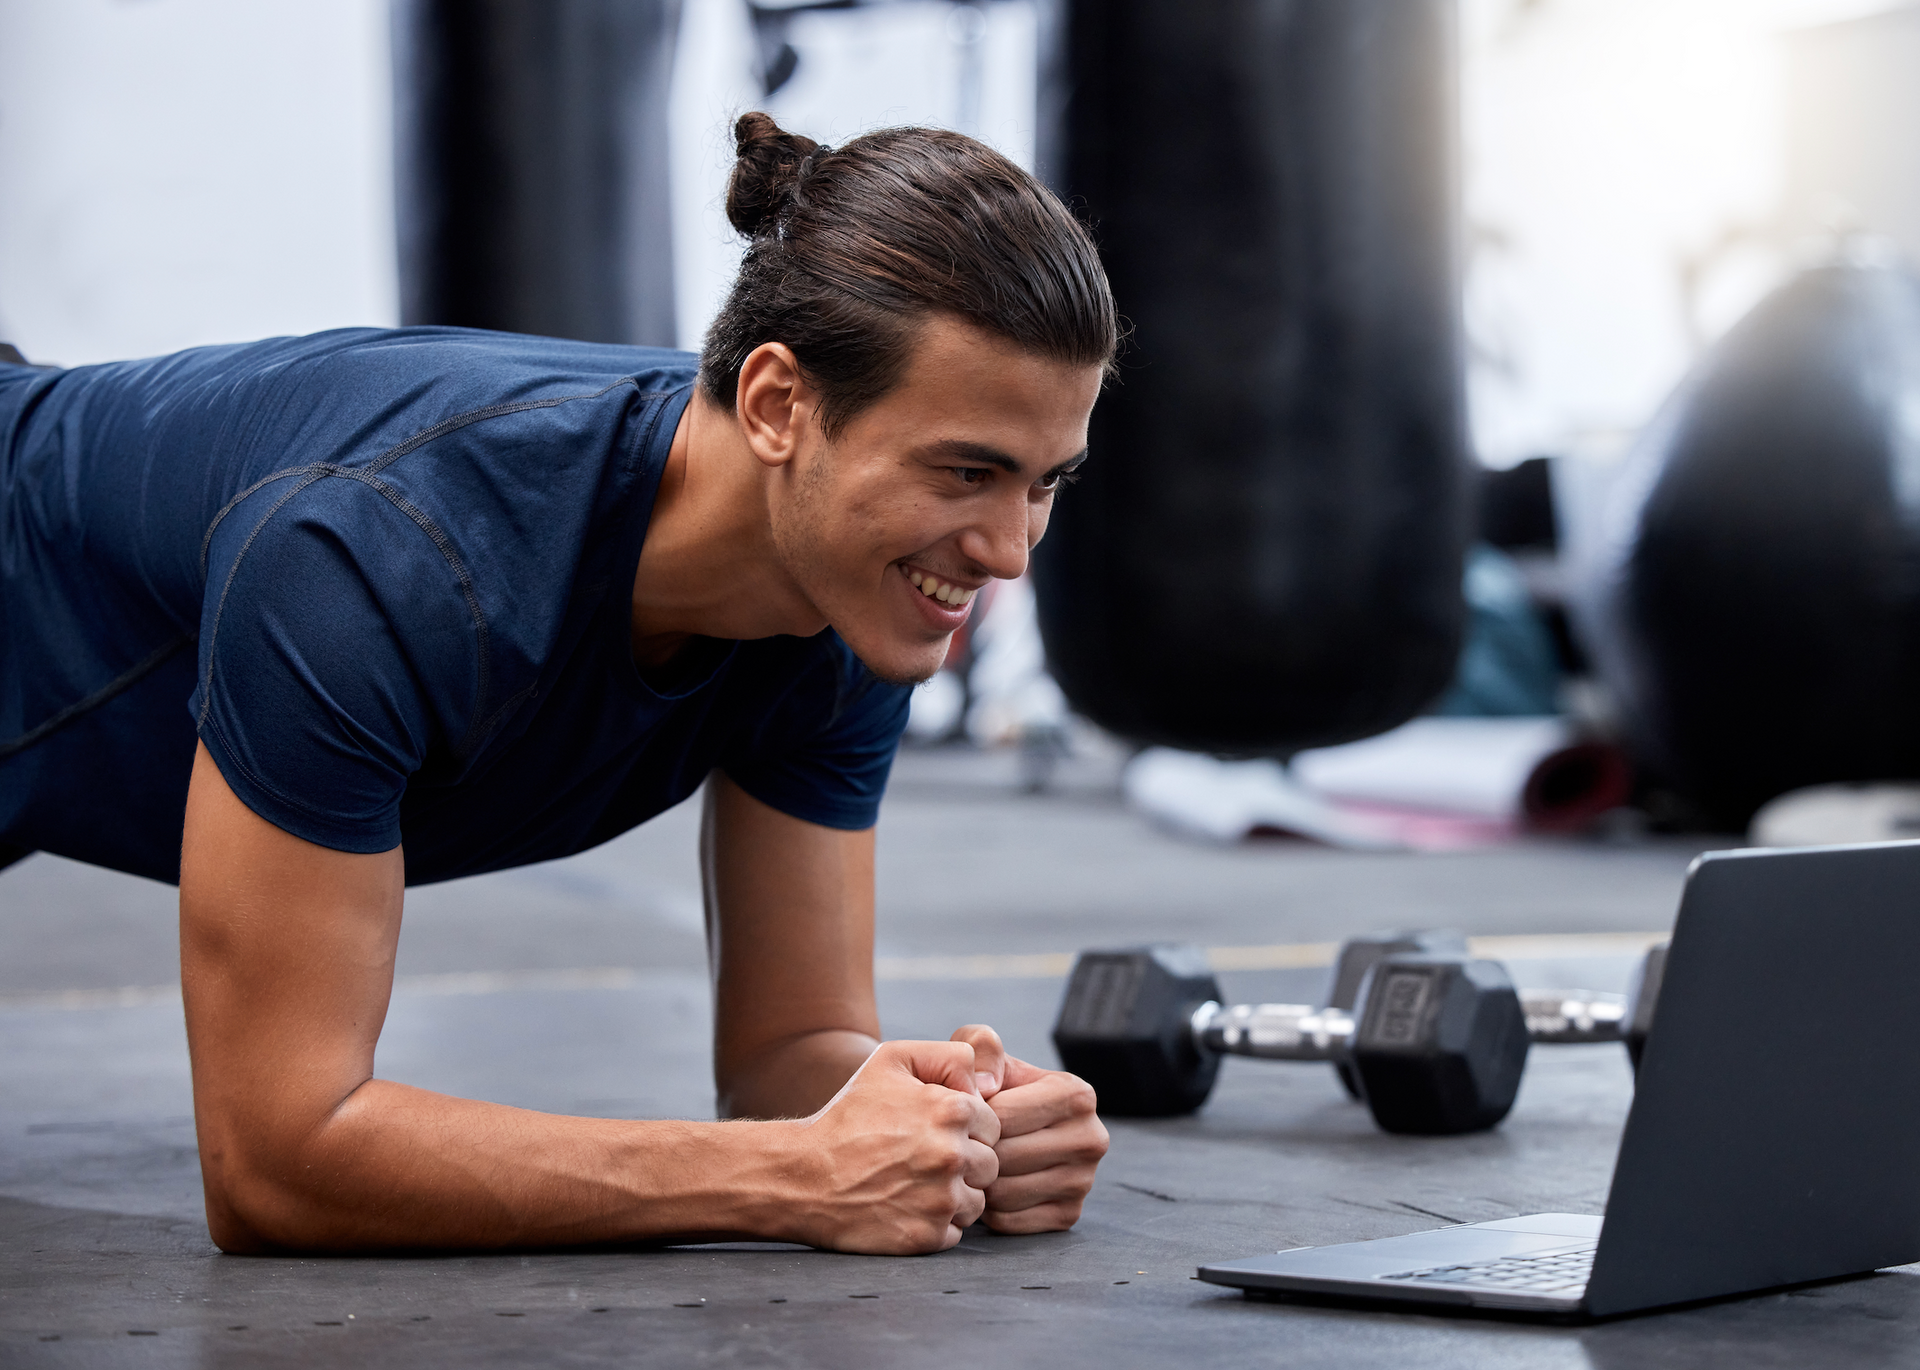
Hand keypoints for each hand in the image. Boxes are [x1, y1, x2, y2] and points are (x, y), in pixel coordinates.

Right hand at [785, 1039, 1000, 1253]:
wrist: (803, 1176)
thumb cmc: (849, 1115)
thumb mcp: (891, 1060)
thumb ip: (949, 1056)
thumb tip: (985, 1081)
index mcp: (952, 1110)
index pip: (993, 1125)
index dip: (967, 1129)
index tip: (933, 1131)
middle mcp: (952, 1155)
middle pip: (990, 1164)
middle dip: (965, 1163)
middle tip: (922, 1160)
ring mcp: (940, 1200)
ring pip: (977, 1202)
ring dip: (954, 1196)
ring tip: (914, 1184)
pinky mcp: (926, 1237)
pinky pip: (955, 1234)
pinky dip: (935, 1225)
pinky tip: (905, 1207)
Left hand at [950, 1025, 1108, 1233]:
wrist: (1010, 1129)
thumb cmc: (992, 1086)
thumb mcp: (983, 1051)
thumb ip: (980, 1046)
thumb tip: (985, 1086)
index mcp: (1077, 1094)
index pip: (1003, 1117)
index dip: (970, 1118)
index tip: (961, 1114)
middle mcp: (1091, 1139)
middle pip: (1004, 1157)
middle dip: (973, 1152)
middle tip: (961, 1144)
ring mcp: (1085, 1181)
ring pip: (1004, 1193)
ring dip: (978, 1182)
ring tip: (974, 1162)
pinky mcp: (1069, 1215)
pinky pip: (1008, 1221)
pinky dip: (988, 1210)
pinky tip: (989, 1186)